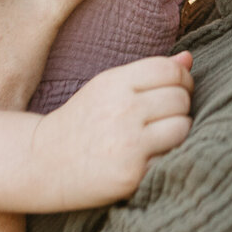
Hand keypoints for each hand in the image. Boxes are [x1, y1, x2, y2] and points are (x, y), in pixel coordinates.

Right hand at [25, 51, 193, 208]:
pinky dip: (167, 158)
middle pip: (180, 98)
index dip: (182, 80)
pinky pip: (172, 157)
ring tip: (159, 139)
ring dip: (178, 133)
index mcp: (115, 82)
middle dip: (180, 108)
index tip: (177, 92)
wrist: (42, 163)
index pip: (170, 70)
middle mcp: (123, 109)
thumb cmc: (81, 122)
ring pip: (183, 127)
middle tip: (165, 119)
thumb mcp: (106, 88)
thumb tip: (188, 58)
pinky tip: (149, 159)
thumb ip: (147, 73)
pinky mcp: (132, 173)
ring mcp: (128, 142)